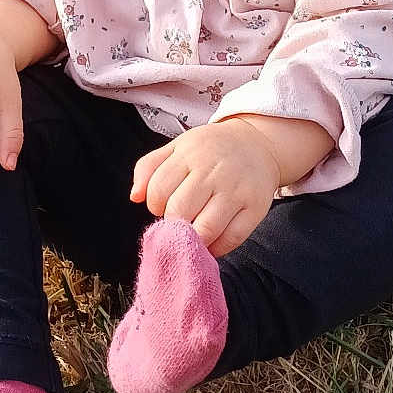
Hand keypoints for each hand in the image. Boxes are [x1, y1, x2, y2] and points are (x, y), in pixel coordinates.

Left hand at [129, 121, 279, 257]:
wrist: (258, 143)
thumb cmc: (211, 149)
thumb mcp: (178, 146)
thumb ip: (149, 167)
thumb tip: (135, 197)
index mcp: (190, 154)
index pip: (158, 190)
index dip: (154, 205)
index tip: (163, 206)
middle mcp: (214, 171)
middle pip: (180, 211)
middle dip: (173, 224)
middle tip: (179, 222)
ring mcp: (236, 190)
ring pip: (206, 229)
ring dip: (193, 241)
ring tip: (192, 236)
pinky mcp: (255, 208)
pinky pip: (231, 239)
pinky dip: (217, 248)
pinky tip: (211, 241)